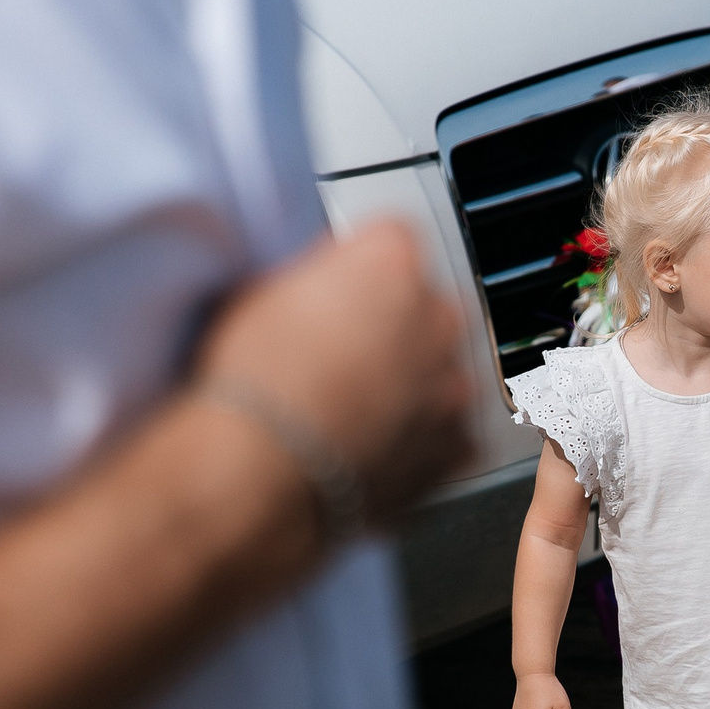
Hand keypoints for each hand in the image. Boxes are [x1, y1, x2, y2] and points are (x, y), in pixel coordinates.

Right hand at [196, 221, 475, 527]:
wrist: (261, 466)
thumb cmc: (255, 382)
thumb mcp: (262, 295)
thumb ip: (314, 280)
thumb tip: (318, 290)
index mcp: (391, 262)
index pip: (391, 243)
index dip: (357, 268)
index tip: (336, 288)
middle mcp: (436, 316)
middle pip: (425, 305)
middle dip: (392, 324)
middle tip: (341, 351)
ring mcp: (451, 383)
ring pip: (441, 370)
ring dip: (410, 382)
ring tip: (353, 405)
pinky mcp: (454, 445)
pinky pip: (449, 432)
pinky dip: (422, 437)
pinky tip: (378, 444)